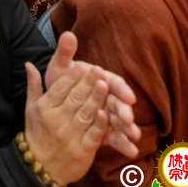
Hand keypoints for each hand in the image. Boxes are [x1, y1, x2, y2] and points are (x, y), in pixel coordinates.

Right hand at [22, 61, 110, 186]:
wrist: (39, 169)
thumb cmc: (36, 134)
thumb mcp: (30, 109)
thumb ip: (33, 85)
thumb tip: (28, 64)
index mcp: (45, 109)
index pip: (60, 88)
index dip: (72, 77)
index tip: (82, 66)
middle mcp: (57, 121)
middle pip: (75, 98)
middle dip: (88, 83)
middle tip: (98, 69)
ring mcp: (70, 136)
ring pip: (86, 113)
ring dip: (97, 98)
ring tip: (105, 84)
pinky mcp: (82, 150)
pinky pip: (93, 134)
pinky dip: (100, 123)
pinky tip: (106, 112)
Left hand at [43, 31, 139, 158]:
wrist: (53, 104)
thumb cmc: (60, 81)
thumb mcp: (60, 67)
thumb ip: (65, 53)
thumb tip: (67, 34)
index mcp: (101, 80)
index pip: (115, 83)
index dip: (122, 90)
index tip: (129, 97)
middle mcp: (108, 97)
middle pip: (119, 103)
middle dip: (124, 111)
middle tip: (128, 118)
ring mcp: (108, 114)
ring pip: (120, 121)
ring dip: (128, 128)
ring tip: (134, 136)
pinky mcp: (105, 131)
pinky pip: (116, 137)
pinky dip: (124, 144)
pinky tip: (131, 152)